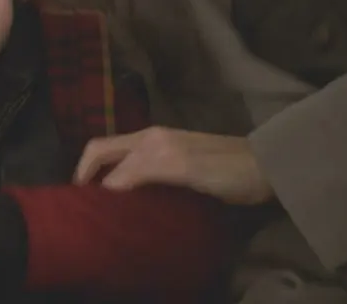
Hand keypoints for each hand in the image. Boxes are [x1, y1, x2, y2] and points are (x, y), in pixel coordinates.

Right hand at [75, 126, 273, 204]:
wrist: (266, 169)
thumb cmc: (225, 169)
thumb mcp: (181, 168)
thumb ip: (141, 172)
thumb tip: (106, 188)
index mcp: (146, 140)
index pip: (102, 157)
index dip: (88, 178)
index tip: (80, 206)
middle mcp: (147, 139)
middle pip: (102, 150)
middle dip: (86, 172)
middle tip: (81, 203)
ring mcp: (159, 147)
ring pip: (116, 158)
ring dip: (102, 177)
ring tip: (100, 204)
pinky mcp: (170, 160)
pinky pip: (133, 167)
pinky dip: (119, 180)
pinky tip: (126, 198)